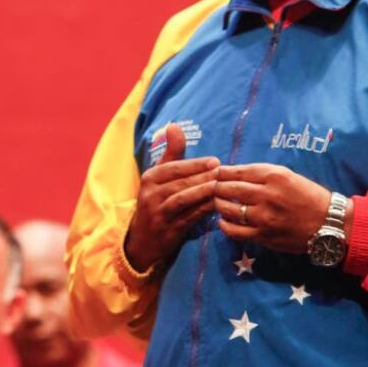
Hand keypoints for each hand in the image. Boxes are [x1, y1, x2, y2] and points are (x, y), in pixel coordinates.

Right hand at [124, 123, 220, 271]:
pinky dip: (203, 210)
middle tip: (223, 172)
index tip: (215, 161)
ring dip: (203, 192)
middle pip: (180, 182)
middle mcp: (150, 194)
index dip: (195, 164)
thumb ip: (171, 154)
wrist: (143, 240)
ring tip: (220, 186)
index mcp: (149, 178)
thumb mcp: (159, 178)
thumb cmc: (157, 202)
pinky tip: (216, 206)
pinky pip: (188, 217)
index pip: (173, 167)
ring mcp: (158, 213)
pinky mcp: (167, 230)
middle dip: (202, 176)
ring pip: (183, 199)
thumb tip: (174, 126)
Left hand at [214, 163, 330, 253]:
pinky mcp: (263, 235)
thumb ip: (261, 175)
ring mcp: (264, 217)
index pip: (237, 172)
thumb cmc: (308, 196)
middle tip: (212, 188)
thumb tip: (232, 173)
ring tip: (218, 202)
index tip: (215, 173)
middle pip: (227, 189)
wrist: (330, 223)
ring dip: (218, 204)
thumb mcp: (288, 176)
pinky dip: (224, 224)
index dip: (221, 172)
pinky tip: (224, 220)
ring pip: (227, 208)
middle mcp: (267, 195)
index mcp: (275, 176)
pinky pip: (233, 230)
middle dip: (216, 187)